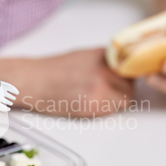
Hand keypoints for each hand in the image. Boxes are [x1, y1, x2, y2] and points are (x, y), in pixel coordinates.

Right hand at [19, 49, 134, 116]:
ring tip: (96, 98)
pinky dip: (104, 109)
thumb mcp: (84, 55)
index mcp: (104, 55)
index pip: (131, 67)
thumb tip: (122, 70)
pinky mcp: (95, 105)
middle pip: (131, 84)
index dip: (127, 76)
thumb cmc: (53, 70)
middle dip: (121, 89)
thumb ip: (106, 62)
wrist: (34, 81)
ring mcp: (101, 87)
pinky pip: (112, 110)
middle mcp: (105, 69)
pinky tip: (88, 103)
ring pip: (125, 99)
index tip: (122, 80)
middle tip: (105, 91)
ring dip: (115, 101)